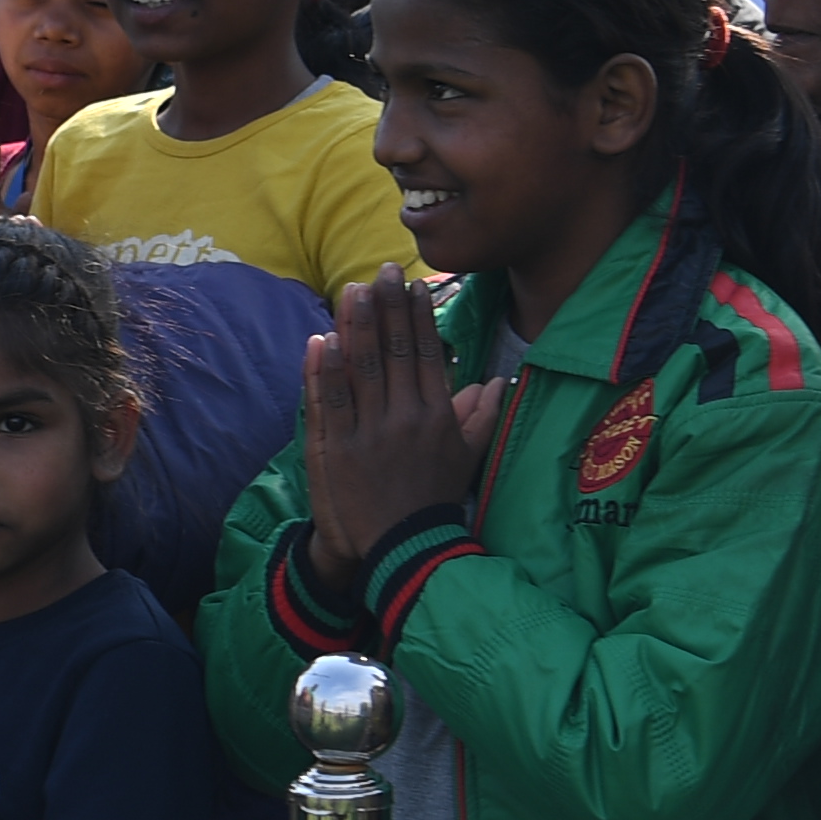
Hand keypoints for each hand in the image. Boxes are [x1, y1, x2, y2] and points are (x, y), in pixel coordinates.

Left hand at [298, 272, 496, 598]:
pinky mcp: (339, 450)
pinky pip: (331, 402)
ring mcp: (370, 433)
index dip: (417, 317)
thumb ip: (482, 415)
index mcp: (436, 416)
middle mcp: (406, 418)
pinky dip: (325, 371)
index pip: (426, 354)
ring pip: (363, 369)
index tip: (412, 285)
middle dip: (388, 307)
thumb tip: (497, 380)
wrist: (403, 548)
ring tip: (354, 291)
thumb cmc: (434, 499)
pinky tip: (323, 340)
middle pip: (395, 352)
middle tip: (382, 271)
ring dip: (358, 327)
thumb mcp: (467, 457)